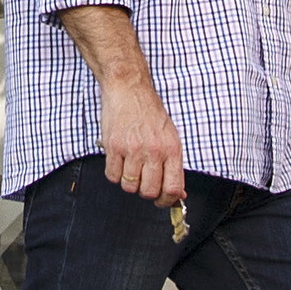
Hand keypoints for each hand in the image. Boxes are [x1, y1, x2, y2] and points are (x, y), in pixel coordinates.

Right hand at [98, 73, 184, 206]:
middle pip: (149, 191)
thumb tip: (178, 194)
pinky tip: (118, 161)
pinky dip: (114, 174)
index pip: (173, 188)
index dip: (167, 200)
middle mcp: (153, 151)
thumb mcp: (170, 137)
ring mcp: (132, 149)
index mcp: (172, 149)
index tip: (162, 200)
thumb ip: (173, 166)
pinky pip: (112, 176)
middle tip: (143, 182)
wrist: (129, 88)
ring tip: (130, 167)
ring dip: (129, 182)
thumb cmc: (150, 112)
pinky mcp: (113, 146)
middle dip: (146, 192)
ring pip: (129, 186)